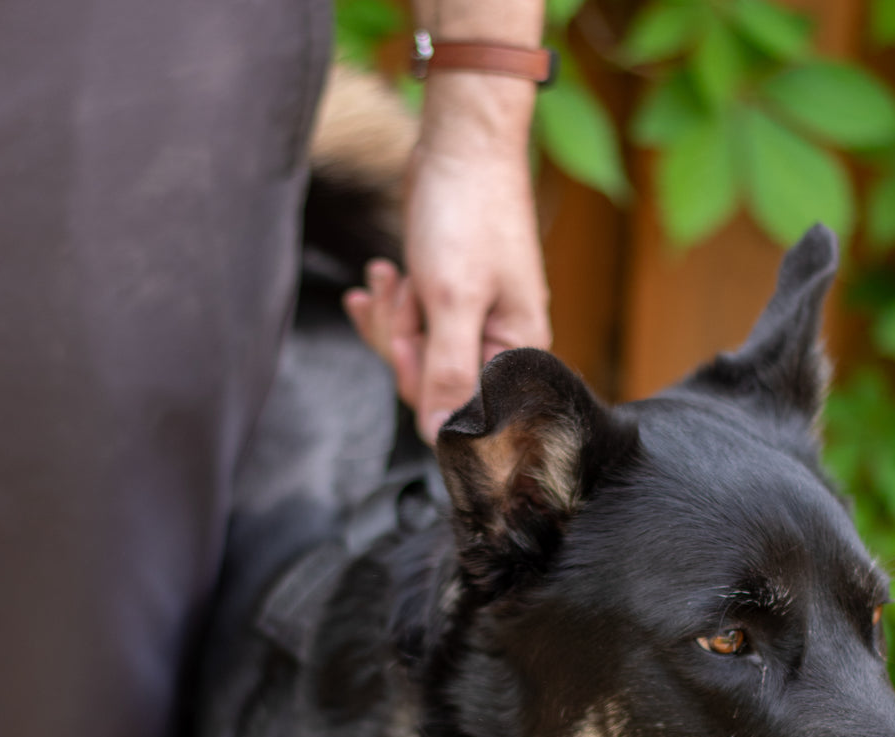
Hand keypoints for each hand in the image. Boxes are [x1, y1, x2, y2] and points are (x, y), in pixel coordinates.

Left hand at [344, 74, 549, 442]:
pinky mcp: (447, 300)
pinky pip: (410, 325)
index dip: (423, 385)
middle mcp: (498, 342)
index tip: (409, 343)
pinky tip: (378, 278)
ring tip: (394, 276)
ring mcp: (472, 321)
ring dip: (394, 317)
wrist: (462, 143)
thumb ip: (446, 372)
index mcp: (516, 351)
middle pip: (431, 383)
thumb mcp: (452, 300)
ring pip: (415, 353)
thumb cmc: (468, 213)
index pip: (463, 409)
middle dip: (403, 341)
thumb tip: (442, 435)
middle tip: (406, 297)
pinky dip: (389, 304)